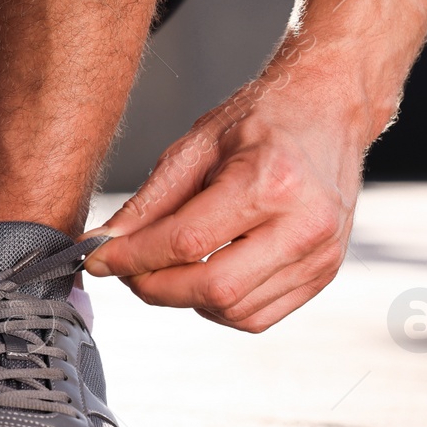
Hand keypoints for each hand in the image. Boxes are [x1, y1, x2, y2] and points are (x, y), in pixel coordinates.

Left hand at [84, 55, 369, 331]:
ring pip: (233, 310)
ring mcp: (321, 255)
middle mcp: (304, 225)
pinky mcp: (323, 274)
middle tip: (126, 270)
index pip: (186, 242)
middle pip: (212, 287)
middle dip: (154, 287)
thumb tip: (105, 244)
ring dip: (185, 298)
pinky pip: (258, 316)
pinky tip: (203, 275)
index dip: (132, 257)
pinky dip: (219, 306)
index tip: (98, 258)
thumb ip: (150, 201)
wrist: (328, 110)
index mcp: (271, 182)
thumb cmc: (263, 119)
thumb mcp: (197, 144)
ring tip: (165, 266)